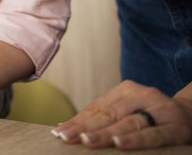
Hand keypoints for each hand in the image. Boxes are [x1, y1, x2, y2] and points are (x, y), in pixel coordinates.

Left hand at [51, 80, 191, 149]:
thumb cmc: (152, 115)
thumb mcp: (128, 110)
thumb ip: (103, 116)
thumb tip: (66, 125)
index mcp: (126, 90)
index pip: (97, 107)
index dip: (78, 119)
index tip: (59, 131)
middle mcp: (141, 96)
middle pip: (108, 114)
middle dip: (84, 127)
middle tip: (65, 137)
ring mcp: (159, 110)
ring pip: (128, 123)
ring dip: (105, 133)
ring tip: (85, 140)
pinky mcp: (175, 127)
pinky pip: (153, 135)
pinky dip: (135, 139)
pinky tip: (119, 144)